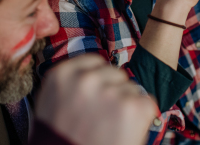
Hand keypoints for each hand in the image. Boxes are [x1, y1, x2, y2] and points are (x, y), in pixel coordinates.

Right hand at [35, 54, 156, 144]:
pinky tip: (124, 132)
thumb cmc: (61, 142)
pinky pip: (146, 102)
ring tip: (110, 130)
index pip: (95, 62)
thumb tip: (96, 72)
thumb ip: (72, 84)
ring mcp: (109, 92)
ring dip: (126, 106)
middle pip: (116, 74)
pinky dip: (141, 118)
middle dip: (113, 93)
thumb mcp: (52, 104)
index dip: (99, 82)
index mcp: (62, 75)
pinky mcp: (132, 107)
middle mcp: (85, 79)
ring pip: (131, 89)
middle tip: (101, 120)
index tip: (95, 101)